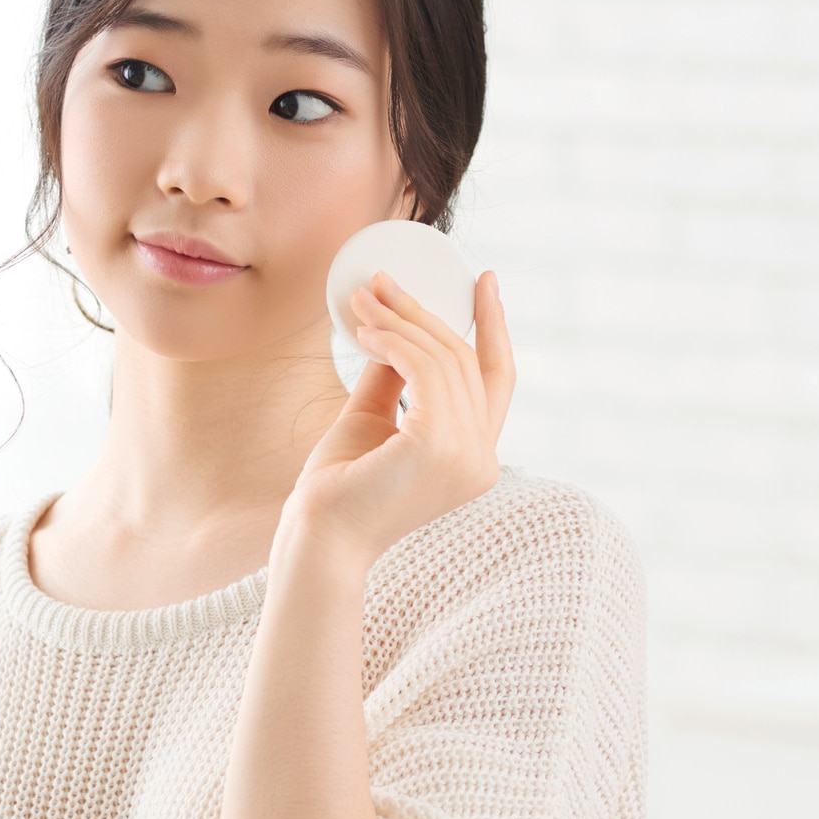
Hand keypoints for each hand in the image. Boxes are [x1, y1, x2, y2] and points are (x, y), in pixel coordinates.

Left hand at [282, 268, 515, 564]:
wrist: (320, 536)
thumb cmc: (341, 489)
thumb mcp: (373, 419)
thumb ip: (394, 378)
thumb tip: (395, 328)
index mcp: (475, 458)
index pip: (499, 381)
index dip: (495, 328)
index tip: (484, 283)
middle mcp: (482, 460)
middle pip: (467, 361)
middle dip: (425, 313)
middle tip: (385, 282)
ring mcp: (466, 455)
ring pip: (444, 360)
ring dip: (399, 321)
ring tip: (362, 303)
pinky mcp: (439, 445)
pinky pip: (424, 370)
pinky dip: (394, 341)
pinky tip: (365, 331)